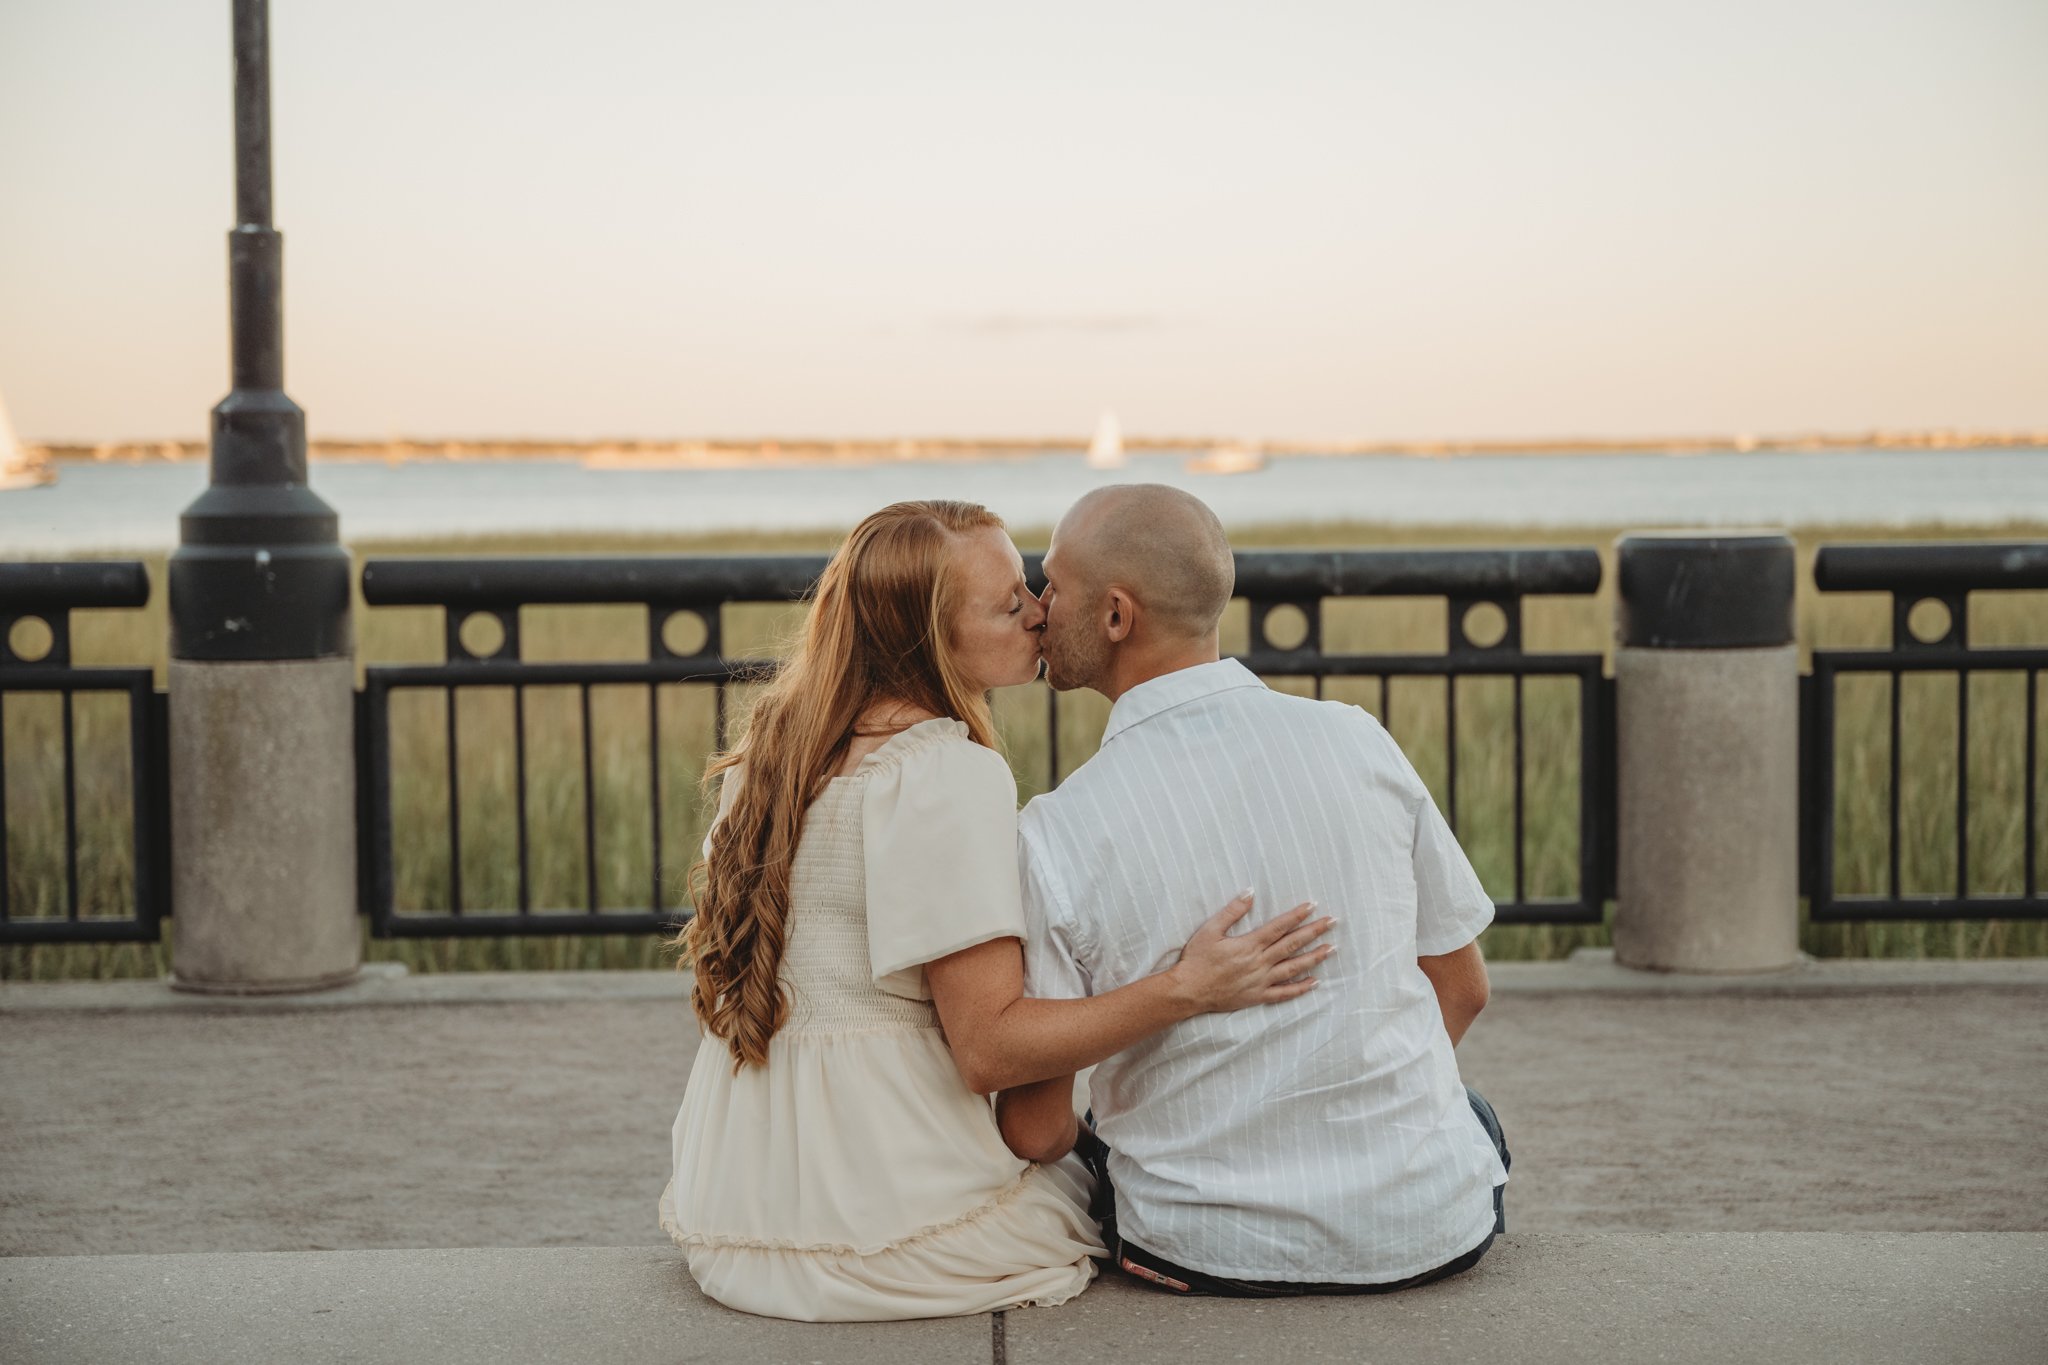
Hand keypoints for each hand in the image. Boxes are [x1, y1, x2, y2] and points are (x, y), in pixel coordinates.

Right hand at [1168, 893, 1334, 1013]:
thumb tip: (1250, 893)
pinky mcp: (1257, 996)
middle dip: (1313, 932)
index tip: (1312, 906)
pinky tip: (1314, 982)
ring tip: (1330, 949)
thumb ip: (1232, 911)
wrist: (1188, 991)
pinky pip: (1283, 993)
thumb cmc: (1196, 959)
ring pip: (1293, 968)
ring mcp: (1260, 981)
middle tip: (1332, 922)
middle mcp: (1259, 962)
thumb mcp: (1210, 930)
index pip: (1279, 927)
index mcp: (1249, 944)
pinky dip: (1300, 988)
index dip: (1297, 915)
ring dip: (1313, 957)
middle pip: (1292, 944)